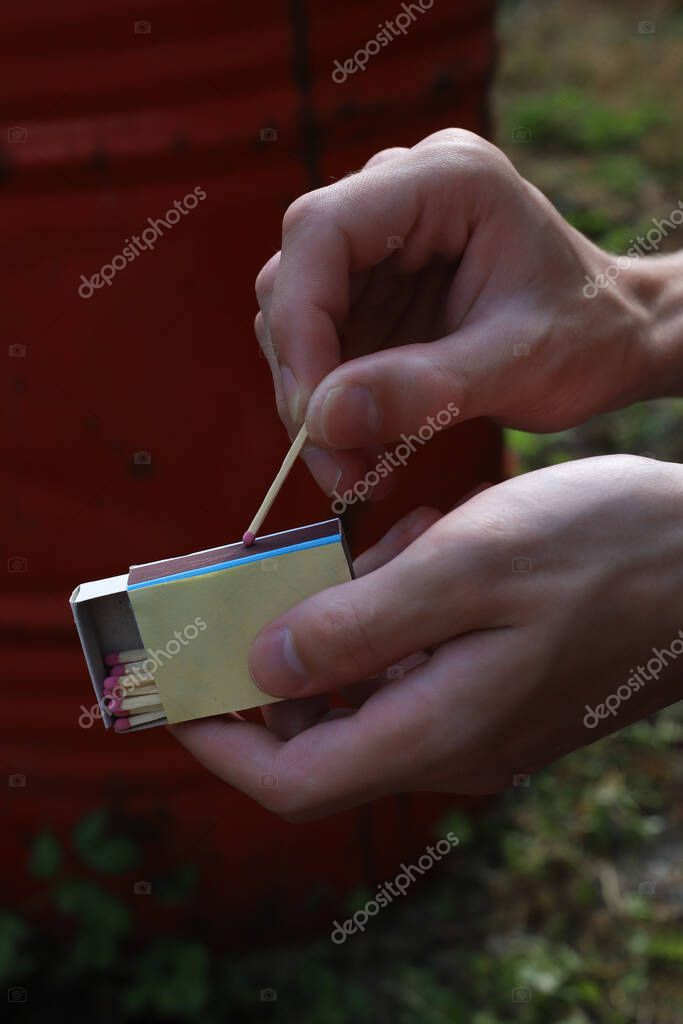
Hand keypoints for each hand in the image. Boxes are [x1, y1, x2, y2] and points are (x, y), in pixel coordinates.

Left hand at [170, 455, 682, 819]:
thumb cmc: (604, 551)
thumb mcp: (469, 565)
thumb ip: (360, 624)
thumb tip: (263, 666)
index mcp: (438, 730)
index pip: (293, 779)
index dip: (219, 743)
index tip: (173, 690)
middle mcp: (451, 742)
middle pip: (320, 727)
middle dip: (273, 656)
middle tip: (252, 582)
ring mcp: (476, 716)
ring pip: (366, 681)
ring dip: (345, 614)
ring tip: (379, 544)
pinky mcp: (495, 685)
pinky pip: (412, 657)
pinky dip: (394, 602)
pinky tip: (426, 545)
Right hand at [254, 129, 654, 496]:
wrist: (613, 343)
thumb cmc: (587, 337)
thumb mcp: (518, 365)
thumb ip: (426, 389)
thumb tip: (322, 421)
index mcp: (443, 179)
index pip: (323, 231)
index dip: (300, 323)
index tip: (316, 415)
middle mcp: (397, 200)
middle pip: (296, 281)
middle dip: (306, 380)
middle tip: (340, 468)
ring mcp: (380, 248)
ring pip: (296, 322)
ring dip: (314, 406)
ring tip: (361, 474)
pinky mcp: (372, 294)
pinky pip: (321, 350)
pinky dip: (333, 409)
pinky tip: (368, 455)